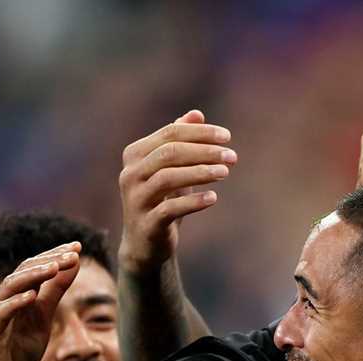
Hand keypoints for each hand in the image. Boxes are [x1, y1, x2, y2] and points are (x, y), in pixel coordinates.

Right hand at [0, 244, 81, 360]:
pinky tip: (31, 296)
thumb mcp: (43, 317)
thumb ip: (55, 292)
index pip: (36, 266)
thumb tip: (73, 265)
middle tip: (71, 254)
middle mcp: (5, 296)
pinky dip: (15, 303)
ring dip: (33, 276)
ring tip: (54, 267)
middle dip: (49, 260)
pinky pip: (1, 312)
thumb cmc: (17, 347)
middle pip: (25, 270)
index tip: (77, 246)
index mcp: (19, 292)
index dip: (55, 255)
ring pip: (12, 285)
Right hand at [118, 109, 237, 273]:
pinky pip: (170, 208)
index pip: (170, 133)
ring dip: (201, 173)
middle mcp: (130, 173)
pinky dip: (193, 201)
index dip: (200, 133)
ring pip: (168, 178)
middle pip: (170, 153)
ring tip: (225, 173)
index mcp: (135, 154)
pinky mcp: (146, 223)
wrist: (145, 244)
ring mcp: (136, 199)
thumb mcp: (171, 169)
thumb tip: (197, 114)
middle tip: (232, 156)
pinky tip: (213, 198)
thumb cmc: (162, 200)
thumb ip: (180, 141)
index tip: (227, 137)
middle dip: (204, 151)